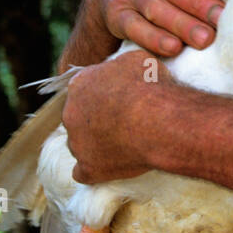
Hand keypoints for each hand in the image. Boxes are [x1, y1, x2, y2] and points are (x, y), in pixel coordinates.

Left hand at [63, 51, 169, 184]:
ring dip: (95, 144)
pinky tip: (109, 166)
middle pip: (79, 117)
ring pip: (80, 144)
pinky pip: (83, 173)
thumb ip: (120, 66)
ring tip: (123, 144)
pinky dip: (95, 170)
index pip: (84, 89)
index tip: (119, 99)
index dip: (102, 95)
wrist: (161, 121)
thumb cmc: (152, 87)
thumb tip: (121, 69)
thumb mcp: (137, 60)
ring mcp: (77, 143)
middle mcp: (71, 113)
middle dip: (96, 119)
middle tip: (123, 122)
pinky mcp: (88, 169)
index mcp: (80, 84)